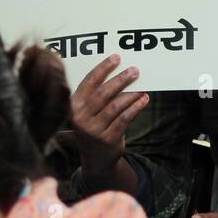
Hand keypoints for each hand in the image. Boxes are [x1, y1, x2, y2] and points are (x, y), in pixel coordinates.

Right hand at [70, 54, 148, 173]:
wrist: (95, 159)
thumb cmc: (94, 127)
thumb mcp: (87, 112)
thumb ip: (96, 95)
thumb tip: (119, 72)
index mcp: (73, 106)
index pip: (88, 82)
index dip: (103, 69)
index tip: (116, 58)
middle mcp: (81, 117)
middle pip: (103, 93)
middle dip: (120, 79)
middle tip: (134, 71)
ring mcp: (94, 130)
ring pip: (115, 106)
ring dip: (131, 94)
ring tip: (142, 86)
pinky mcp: (108, 139)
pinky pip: (124, 119)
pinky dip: (135, 108)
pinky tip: (144, 100)